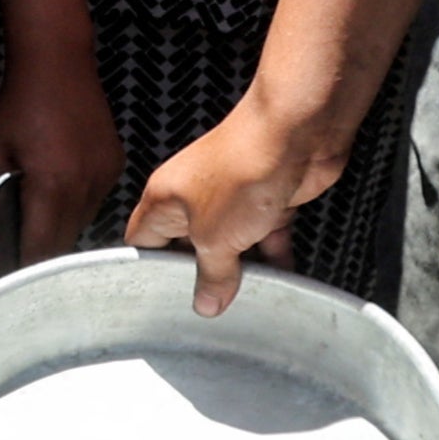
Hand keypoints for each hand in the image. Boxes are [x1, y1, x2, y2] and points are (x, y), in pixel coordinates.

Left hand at [0, 44, 129, 260]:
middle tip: (25, 252)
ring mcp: (105, 175)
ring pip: (84, 221)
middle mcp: (85, 185)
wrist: (58, 61)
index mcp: (52, 185)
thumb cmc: (20, 103)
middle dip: (46, 249)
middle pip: (67, 240)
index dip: (27, 265)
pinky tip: (63, 184)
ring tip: (44, 214)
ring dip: (64, 224)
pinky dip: (80, 201)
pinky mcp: (116, 164)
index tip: (15, 281)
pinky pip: (97, 198)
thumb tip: (4, 226)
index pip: (42, 245)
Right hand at [125, 93, 332, 312]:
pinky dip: (273, 256)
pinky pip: (265, 236)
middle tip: (211, 304)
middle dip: (203, 275)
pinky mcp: (266, 198)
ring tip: (246, 298)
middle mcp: (194, 195)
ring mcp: (232, 196)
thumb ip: (211, 275)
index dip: (149, 272)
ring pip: (231, 245)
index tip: (162, 301)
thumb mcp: (215, 239)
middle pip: (190, 247)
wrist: (295, 135)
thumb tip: (207, 302)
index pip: (142, 242)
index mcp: (165, 198)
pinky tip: (279, 278)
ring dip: (243, 269)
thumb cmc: (242, 167)